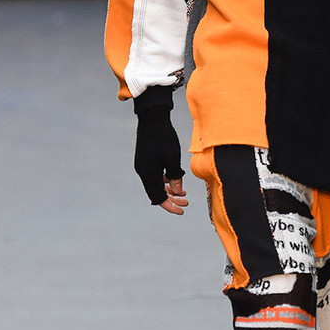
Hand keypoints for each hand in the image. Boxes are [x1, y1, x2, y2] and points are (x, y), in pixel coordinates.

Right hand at [133, 87, 187, 214]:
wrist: (152, 118)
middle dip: (171, 199)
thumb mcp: (173, 158)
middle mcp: (143, 172)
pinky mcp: (144, 160)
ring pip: (155, 184)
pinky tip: (174, 179)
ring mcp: (142, 165)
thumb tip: (178, 192)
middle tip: (186, 201)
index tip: (182, 210)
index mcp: (149, 173)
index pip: (158, 197)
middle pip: (156, 193)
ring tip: (183, 192)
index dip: (170, 206)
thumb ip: (176, 177)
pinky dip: (164, 180)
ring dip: (168, 189)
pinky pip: (153, 176)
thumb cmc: (165, 138)